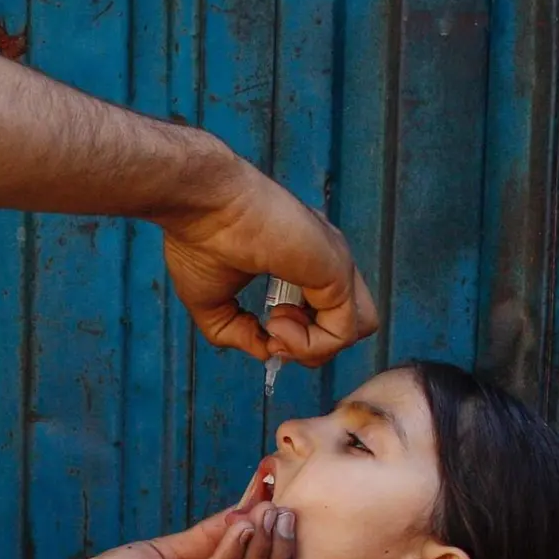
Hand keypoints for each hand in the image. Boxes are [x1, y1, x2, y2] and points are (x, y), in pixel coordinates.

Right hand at [158, 161, 379, 366]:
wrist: (203, 206)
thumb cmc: (200, 241)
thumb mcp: (213, 304)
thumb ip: (238, 333)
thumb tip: (266, 352)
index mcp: (303, 260)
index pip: (326, 311)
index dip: (298, 335)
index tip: (261, 329)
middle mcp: (326, 259)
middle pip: (350, 321)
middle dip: (312, 344)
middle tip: (272, 332)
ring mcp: (335, 263)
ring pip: (358, 328)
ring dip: (314, 347)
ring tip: (276, 328)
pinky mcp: (336, 270)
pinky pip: (343, 331)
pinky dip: (309, 345)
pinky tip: (275, 324)